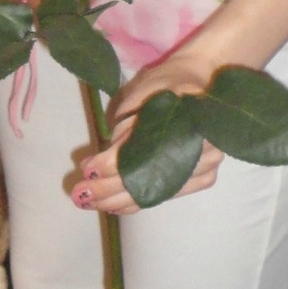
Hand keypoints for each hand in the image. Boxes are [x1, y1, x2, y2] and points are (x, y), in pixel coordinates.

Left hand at [71, 50, 223, 216]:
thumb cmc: (164, 86)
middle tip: (79, 195)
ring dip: (119, 201)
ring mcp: (208, 163)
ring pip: (156, 192)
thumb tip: (92, 169)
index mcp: (185, 115)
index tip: (85, 171)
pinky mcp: (206, 176)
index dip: (111, 165)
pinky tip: (116, 206)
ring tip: (90, 202)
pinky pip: (168, 195)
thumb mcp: (137, 99)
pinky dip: (140, 202)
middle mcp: (202, 144)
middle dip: (108, 190)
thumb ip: (121, 133)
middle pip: (148, 178)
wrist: (200, 82)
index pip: (142, 151)